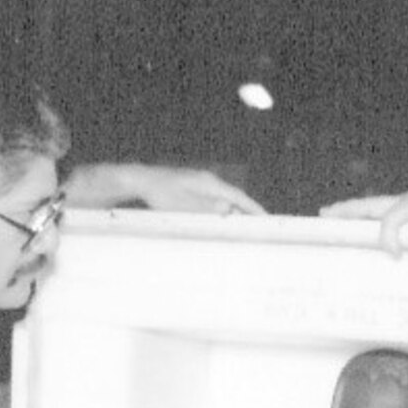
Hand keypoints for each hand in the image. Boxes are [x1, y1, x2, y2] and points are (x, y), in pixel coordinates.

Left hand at [131, 166, 265, 215]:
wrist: (141, 181)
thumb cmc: (161, 193)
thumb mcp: (183, 204)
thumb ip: (207, 207)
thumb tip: (229, 209)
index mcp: (209, 184)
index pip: (238, 197)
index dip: (253, 208)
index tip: (266, 218)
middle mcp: (208, 181)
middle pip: (234, 197)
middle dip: (248, 211)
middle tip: (260, 226)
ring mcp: (200, 183)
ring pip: (224, 199)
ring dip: (234, 212)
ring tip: (243, 226)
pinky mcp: (193, 187)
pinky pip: (214, 200)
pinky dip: (222, 210)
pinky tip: (220, 219)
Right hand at [320, 185, 407, 255]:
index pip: (388, 219)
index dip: (386, 238)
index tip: (395, 257)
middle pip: (372, 206)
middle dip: (348, 211)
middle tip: (324, 215)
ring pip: (377, 211)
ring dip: (356, 216)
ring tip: (335, 220)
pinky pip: (390, 220)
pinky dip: (374, 225)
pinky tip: (368, 236)